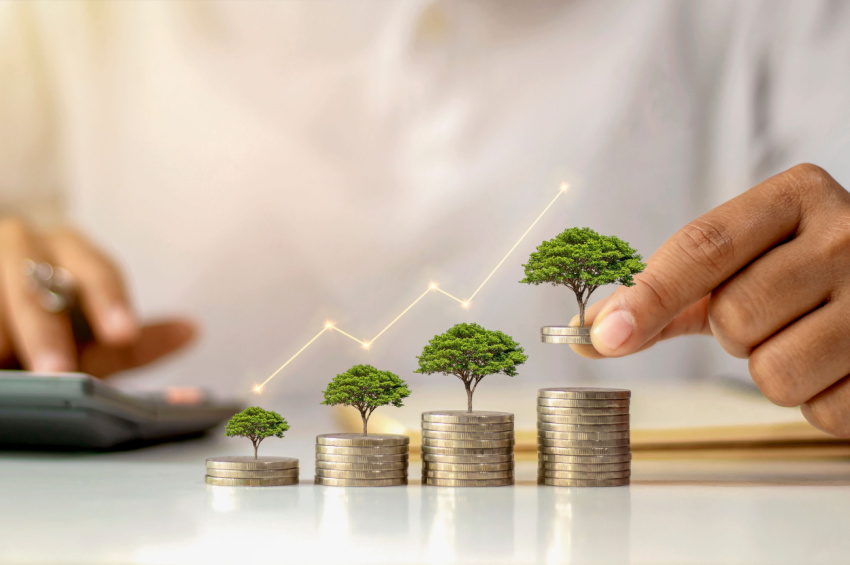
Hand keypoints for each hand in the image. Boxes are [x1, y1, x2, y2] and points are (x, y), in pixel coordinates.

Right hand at [0, 219, 195, 376]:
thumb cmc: (43, 328)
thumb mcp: (86, 342)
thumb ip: (132, 344)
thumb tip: (191, 331)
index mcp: (70, 252)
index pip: (97, 272)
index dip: (109, 303)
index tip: (122, 333)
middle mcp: (26, 243)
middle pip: (35, 283)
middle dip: (45, 331)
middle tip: (56, 370)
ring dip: (2, 333)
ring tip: (6, 366)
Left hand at [572, 164, 849, 436]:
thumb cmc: (797, 274)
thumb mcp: (737, 267)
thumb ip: (663, 296)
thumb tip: (588, 333)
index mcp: (795, 197)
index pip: (703, 248)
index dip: (650, 296)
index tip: (605, 336)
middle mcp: (847, 235)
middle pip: (734, 317)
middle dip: (733, 334)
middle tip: (769, 317)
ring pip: (774, 373)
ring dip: (774, 372)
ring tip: (804, 339)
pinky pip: (821, 411)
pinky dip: (817, 401)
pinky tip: (836, 365)